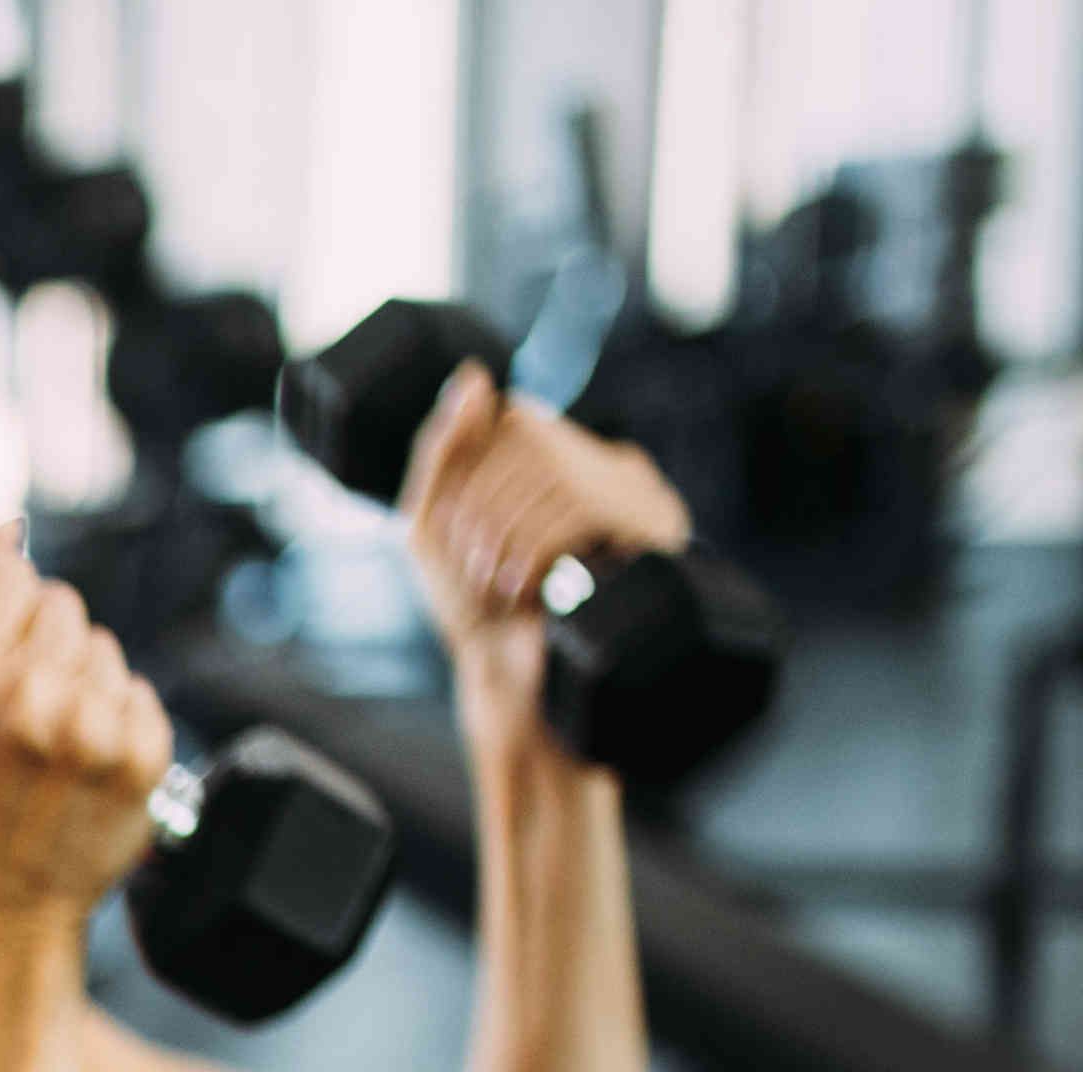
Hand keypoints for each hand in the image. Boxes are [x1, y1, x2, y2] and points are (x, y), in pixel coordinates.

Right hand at [0, 533, 174, 920]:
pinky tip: (77, 764)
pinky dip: (114, 721)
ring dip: (78, 682)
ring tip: (43, 742)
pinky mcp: (142, 760)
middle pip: (62, 605)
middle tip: (14, 705)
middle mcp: (28, 700)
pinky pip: (138, 694)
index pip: (9, 573)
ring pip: (102, 650)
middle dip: (38, 644)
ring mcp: (91, 732)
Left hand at [400, 367, 692, 745]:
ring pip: (542, 483)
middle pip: (515, 452)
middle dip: (478, 521)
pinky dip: (535, 558)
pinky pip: (574, 513)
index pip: (494, 427)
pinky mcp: (645, 522)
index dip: (460, 490)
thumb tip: (476, 375)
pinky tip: (533, 594)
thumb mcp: (437, 522)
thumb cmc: (477, 605)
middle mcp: (591, 455)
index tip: (457, 545)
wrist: (527, 685)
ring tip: (503, 589)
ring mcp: (625, 485)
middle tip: (479, 577)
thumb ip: (442, 447)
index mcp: (546, 449)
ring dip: (504, 545)